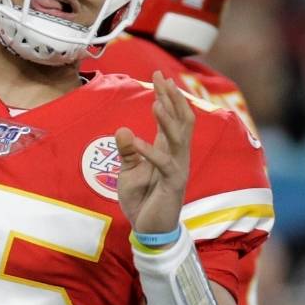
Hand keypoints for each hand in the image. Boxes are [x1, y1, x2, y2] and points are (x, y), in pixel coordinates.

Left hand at [116, 71, 193, 234]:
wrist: (149, 230)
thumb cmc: (142, 199)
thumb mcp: (128, 172)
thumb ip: (127, 151)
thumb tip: (123, 129)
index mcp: (167, 150)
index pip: (172, 117)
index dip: (167, 95)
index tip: (159, 74)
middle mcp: (177, 156)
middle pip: (181, 120)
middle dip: (172, 97)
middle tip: (161, 76)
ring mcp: (178, 169)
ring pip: (178, 138)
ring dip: (168, 119)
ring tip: (157, 100)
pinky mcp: (172, 184)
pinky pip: (163, 163)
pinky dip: (148, 150)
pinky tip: (134, 140)